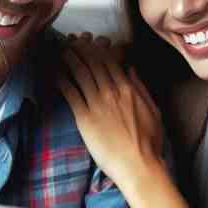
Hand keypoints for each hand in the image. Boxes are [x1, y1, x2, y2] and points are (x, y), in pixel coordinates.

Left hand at [59, 36, 163, 188]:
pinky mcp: (85, 117)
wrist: (139, 165)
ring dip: (70, 59)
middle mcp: (112, 92)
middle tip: (71, 41)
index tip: (90, 43)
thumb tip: (131, 69)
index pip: (110, 61)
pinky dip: (61, 80)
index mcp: (129, 89)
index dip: (98, 49)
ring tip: (61, 50)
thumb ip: (141, 88)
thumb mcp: (153, 110)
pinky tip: (54, 72)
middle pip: (93, 63)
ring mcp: (98, 103)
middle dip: (81, 49)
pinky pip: (71, 93)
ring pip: (81, 73)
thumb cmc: (149, 143)